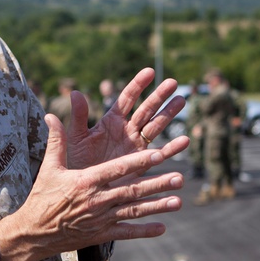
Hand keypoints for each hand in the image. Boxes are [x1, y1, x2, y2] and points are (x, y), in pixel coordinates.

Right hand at [0, 112, 183, 260]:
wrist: (34, 232)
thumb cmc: (42, 196)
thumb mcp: (49, 167)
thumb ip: (56, 140)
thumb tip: (50, 114)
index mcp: (85, 181)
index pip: (117, 169)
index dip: (138, 161)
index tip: (158, 153)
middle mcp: (96, 200)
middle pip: (132, 190)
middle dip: (156, 184)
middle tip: (179, 177)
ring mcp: (100, 219)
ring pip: (134, 211)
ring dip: (157, 206)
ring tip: (178, 202)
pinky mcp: (101, 234)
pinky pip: (126, 232)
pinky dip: (144, 231)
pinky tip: (162, 228)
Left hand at [66, 68, 187, 169]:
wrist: (83, 189)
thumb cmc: (77, 162)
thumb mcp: (76, 138)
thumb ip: (79, 116)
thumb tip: (74, 92)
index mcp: (111, 121)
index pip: (127, 98)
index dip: (138, 85)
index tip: (149, 71)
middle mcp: (127, 130)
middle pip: (146, 109)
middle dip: (159, 96)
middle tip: (173, 82)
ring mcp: (136, 145)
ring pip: (156, 126)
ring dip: (169, 114)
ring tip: (182, 100)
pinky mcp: (143, 162)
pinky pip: (160, 153)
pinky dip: (172, 148)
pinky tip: (185, 141)